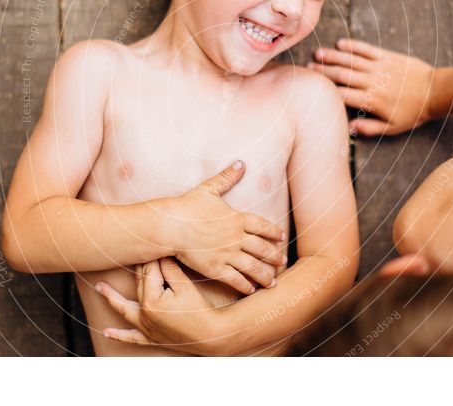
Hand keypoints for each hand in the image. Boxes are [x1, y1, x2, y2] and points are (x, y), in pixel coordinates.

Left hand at [95, 257, 225, 354]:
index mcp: (151, 301)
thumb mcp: (185, 286)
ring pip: (124, 309)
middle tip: (127, 251)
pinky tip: (107, 333)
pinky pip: (132, 338)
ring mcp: (146, 327)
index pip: (148, 272)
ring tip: (98, 286)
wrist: (211, 336)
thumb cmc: (200, 310)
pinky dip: (119, 335)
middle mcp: (144, 315)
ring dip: (111, 297)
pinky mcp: (152, 338)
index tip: (149, 242)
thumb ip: (170, 269)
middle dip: (135, 268)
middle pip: (138, 285)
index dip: (152, 257)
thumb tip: (160, 252)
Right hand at [166, 161, 285, 294]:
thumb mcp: (209, 189)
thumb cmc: (187, 206)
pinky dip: (245, 285)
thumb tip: (241, 163)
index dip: (274, 232)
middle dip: (275, 257)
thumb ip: (227, 178)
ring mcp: (227, 254)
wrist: (170, 226)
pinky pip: (236, 279)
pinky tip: (251, 289)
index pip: (263, 226)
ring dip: (265, 275)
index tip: (281, 237)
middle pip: (263, 249)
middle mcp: (236, 237)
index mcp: (237, 218)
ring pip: (253, 267)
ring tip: (272, 282)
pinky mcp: (215, 268)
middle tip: (282, 261)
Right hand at [308, 38, 434, 135]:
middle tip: (308, 68)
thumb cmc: (414, 112)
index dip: (325, 91)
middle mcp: (372, 82)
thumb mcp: (392, 128)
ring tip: (318, 53)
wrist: (436, 92)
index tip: (311, 88)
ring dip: (333, 56)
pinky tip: (342, 43)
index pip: (342, 94)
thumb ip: (369, 128)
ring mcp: (380, 67)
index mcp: (371, 100)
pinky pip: (368, 50)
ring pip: (352, 60)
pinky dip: (354, 46)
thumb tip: (348, 128)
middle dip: (323, 71)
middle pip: (342, 74)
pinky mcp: (388, 57)